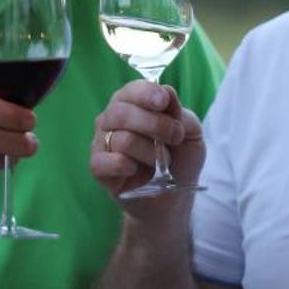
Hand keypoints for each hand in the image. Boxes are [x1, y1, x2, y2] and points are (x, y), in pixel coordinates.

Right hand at [91, 81, 204, 213]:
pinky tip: (136, 171)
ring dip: (150, 153)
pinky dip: (126, 166)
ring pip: (122, 139)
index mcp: (133, 103)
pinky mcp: (98, 168)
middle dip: (154, 125)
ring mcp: (102, 142)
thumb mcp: (191, 134)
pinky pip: (105, 161)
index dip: (147, 93)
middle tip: (174, 137)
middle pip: (122, 112)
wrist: (174, 198)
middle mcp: (112, 119)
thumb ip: (180, 113)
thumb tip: (166, 91)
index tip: (163, 102)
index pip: (132, 90)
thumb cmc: (180, 160)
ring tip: (162, 162)